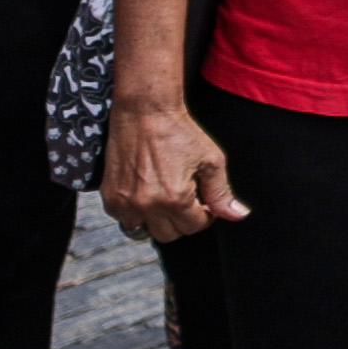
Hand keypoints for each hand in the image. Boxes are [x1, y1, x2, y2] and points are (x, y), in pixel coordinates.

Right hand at [100, 89, 241, 243]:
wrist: (145, 113)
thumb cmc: (180, 133)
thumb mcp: (210, 160)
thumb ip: (222, 192)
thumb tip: (238, 215)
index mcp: (174, 198)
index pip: (194, 227)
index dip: (205, 215)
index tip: (205, 201)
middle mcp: (147, 205)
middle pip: (169, 235)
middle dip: (183, 220)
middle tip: (187, 199)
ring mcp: (124, 203)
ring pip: (145, 232)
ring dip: (158, 221)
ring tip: (166, 199)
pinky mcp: (109, 197)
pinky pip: (124, 220)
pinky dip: (136, 214)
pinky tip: (147, 194)